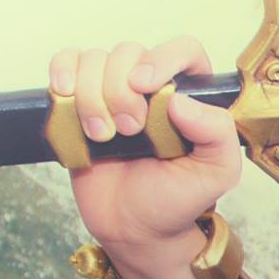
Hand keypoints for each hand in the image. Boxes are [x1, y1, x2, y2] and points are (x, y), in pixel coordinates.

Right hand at [52, 36, 242, 251]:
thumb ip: (217, 134)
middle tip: (129, 131)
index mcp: (190, 95)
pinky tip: (63, 93)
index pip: (183, 50)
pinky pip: (66, 64)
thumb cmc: (177, 200)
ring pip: (94, 59)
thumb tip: (180, 101)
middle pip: (129, 53)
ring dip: (91, 95)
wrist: (135, 229)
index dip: (162, 58)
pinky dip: (61, 73)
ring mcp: (113, 91)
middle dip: (120, 91)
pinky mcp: (80, 102)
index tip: (145, 86)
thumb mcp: (217, 173)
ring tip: (102, 135)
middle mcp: (152, 87)